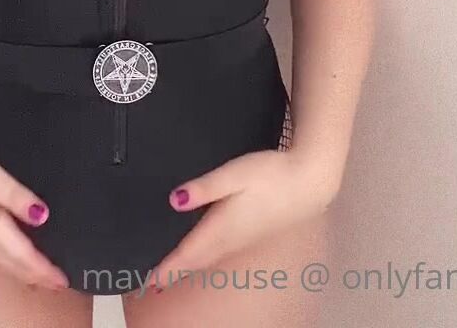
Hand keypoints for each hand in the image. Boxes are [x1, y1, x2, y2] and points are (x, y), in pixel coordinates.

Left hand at [148, 148, 337, 291]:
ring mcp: (242, 239)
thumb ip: (203, 188)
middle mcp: (230, 239)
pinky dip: (203, 257)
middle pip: (196, 261)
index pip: (188, 254)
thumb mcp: (232, 174)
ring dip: (188, 266)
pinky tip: (200, 251)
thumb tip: (174, 200)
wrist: (308, 184)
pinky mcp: (251, 233)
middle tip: (152, 281)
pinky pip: (219, 252)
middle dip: (174, 272)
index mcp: (221, 227)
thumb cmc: (270, 175)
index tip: (148, 281)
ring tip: (169, 270)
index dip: (167, 268)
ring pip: (208, 259)